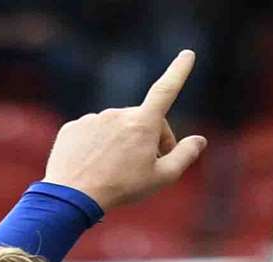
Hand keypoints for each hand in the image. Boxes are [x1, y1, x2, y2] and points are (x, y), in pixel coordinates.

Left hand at [43, 50, 206, 210]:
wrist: (72, 196)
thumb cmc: (122, 188)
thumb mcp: (162, 178)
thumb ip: (184, 156)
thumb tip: (200, 140)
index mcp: (142, 124)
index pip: (166, 91)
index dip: (178, 72)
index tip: (187, 54)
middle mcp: (118, 114)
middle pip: (142, 121)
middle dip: (150, 138)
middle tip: (148, 166)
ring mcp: (93, 119)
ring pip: (115, 128)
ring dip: (122, 143)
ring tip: (116, 170)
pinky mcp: (74, 127)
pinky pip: (93, 133)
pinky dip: (98, 146)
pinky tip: (96, 166)